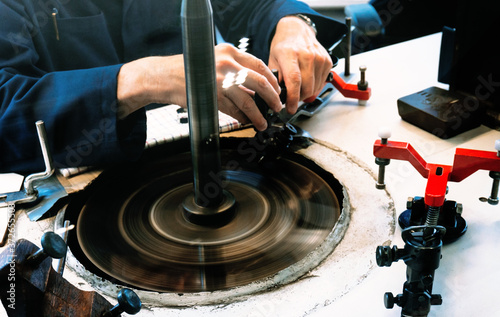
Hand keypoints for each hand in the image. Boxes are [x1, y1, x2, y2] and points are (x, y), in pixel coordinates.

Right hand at [117, 44, 280, 130]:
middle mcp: (226, 63)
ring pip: (248, 100)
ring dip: (258, 114)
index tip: (276, 90)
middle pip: (259, 81)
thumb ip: (234, 71)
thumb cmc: (189, 70)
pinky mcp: (213, 96)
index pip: (258, 64)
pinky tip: (247, 121)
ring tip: (263, 122)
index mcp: (228, 51)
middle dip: (272, 97)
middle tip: (277, 107)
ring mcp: (220, 80)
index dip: (271, 79)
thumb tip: (255, 88)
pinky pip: (234, 110)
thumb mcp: (214, 62)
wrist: (164, 77)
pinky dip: (243, 118)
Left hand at [269, 16, 332, 113]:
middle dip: (298, 98)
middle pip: (306, 87)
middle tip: (291, 97)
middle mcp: (307, 55)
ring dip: (306, 93)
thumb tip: (277, 97)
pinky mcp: (327, 61)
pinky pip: (321, 82)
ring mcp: (319, 58)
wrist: (296, 31)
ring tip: (298, 87)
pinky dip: (314, 86)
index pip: (294, 81)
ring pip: (315, 88)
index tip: (290, 108)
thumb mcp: (272, 60)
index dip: (293, 98)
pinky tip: (307, 79)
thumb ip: (275, 79)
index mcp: (290, 54)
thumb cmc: (284, 46)